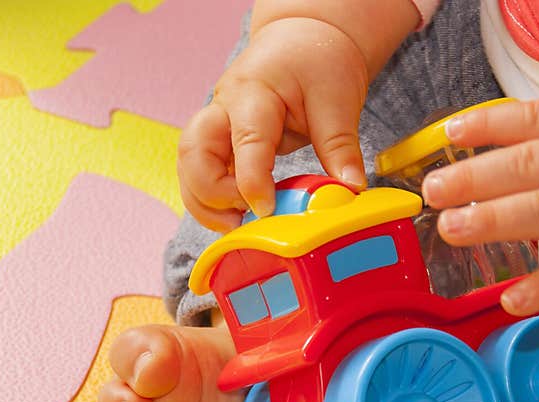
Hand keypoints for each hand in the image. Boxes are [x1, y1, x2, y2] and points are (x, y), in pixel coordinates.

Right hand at [177, 17, 368, 230]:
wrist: (302, 38)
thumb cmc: (317, 60)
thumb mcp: (339, 97)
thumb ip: (340, 145)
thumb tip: (350, 187)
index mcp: (253, 92)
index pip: (245, 141)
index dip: (250, 181)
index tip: (266, 209)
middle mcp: (224, 107)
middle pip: (193, 154)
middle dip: (211, 194)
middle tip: (245, 218)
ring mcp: (216, 124)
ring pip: (189, 167)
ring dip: (203, 202)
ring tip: (236, 226)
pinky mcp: (220, 141)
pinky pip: (201, 173)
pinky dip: (210, 199)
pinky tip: (235, 217)